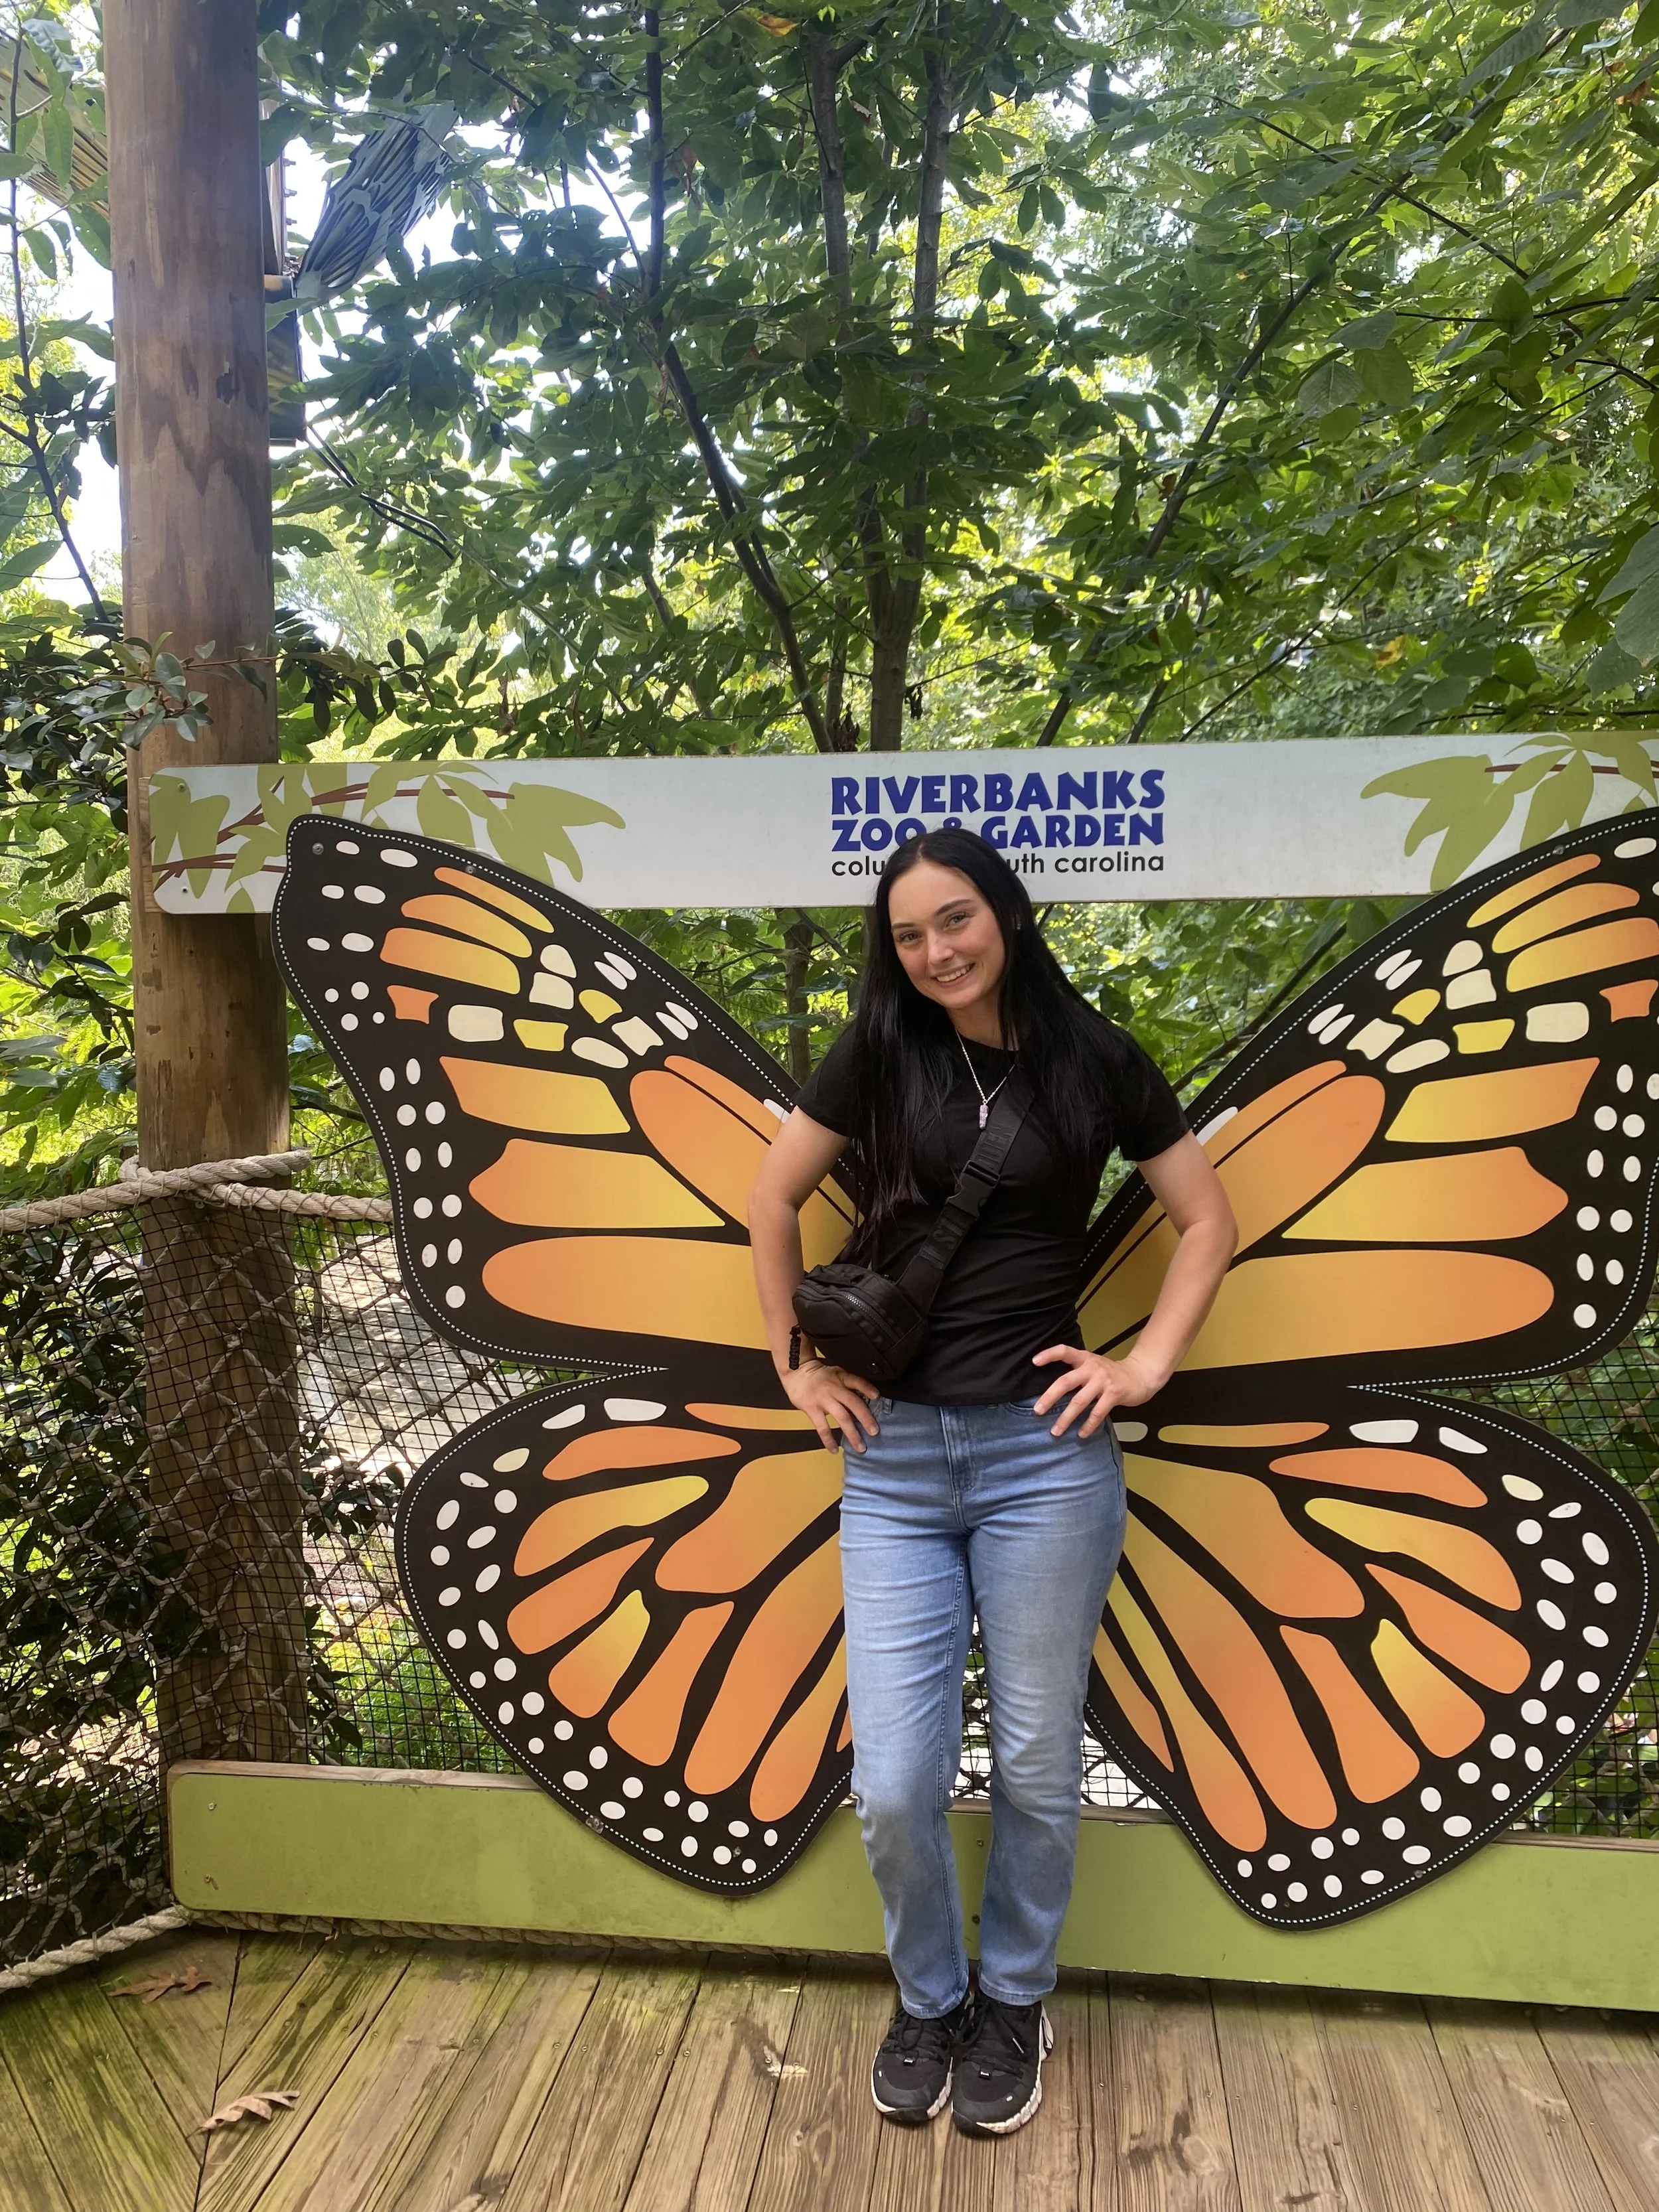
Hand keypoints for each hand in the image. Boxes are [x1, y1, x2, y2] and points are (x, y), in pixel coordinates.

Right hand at [780, 1357, 880, 1452]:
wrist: (797, 1373)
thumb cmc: (820, 1376)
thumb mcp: (837, 1374)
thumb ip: (849, 1386)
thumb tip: (865, 1402)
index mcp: (842, 1378)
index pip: (857, 1382)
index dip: (868, 1388)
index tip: (877, 1397)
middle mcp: (834, 1388)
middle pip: (853, 1403)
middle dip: (865, 1418)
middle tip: (874, 1431)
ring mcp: (823, 1399)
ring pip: (841, 1417)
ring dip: (852, 1433)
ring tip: (860, 1446)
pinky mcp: (812, 1409)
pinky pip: (822, 1428)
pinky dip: (829, 1440)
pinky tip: (834, 1449)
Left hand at [1031, 1344, 1162, 1438]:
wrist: (1141, 1375)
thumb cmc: (1112, 1374)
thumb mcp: (1094, 1366)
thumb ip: (1078, 1374)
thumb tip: (1054, 1393)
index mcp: (1085, 1359)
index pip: (1065, 1351)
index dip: (1049, 1354)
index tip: (1034, 1361)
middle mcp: (1092, 1368)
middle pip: (1066, 1382)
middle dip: (1050, 1397)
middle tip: (1038, 1410)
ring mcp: (1103, 1381)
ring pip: (1079, 1401)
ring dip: (1066, 1418)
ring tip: (1056, 1431)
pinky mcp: (1114, 1394)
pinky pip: (1097, 1413)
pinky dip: (1088, 1425)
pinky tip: (1081, 1433)